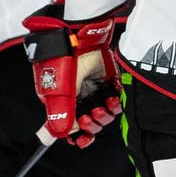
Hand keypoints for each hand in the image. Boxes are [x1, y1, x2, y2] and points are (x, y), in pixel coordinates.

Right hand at [23, 0, 125, 147]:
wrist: (83, 35)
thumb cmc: (65, 57)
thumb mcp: (60, 89)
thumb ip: (60, 112)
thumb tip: (60, 133)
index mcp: (62, 99)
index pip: (70, 125)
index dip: (78, 135)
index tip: (83, 140)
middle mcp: (78, 96)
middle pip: (89, 123)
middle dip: (91, 125)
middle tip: (89, 119)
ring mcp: (93, 89)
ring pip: (104, 115)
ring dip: (103, 116)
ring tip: (101, 108)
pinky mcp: (108, 82)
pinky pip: (115, 102)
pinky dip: (114, 105)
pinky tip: (110, 100)